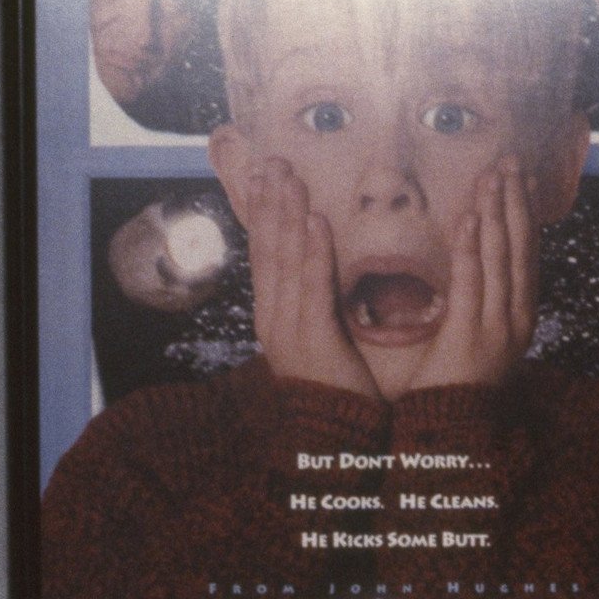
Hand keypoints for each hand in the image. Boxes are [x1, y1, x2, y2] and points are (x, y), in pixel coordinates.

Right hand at [244, 156, 379, 398]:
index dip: (263, 212)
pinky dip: (314, 252)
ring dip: (287, 214)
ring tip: (290, 176)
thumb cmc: (333, 386)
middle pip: (268, 249)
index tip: (265, 174)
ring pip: (286, 260)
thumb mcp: (318, 336)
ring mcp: (289, 328)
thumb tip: (316, 269)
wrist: (335, 438)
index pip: (265, 254)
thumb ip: (313, 302)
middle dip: (269, 202)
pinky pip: (313, 287)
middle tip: (272, 161)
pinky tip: (316, 221)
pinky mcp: (313, 339)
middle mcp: (274, 317)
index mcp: (274, 315)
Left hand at [407, 155, 537, 393]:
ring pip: (501, 258)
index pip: (525, 255)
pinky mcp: (470, 334)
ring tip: (494, 175)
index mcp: (519, 318)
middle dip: (515, 201)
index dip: (524, 214)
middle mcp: (516, 318)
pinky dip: (473, 247)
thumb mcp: (479, 344)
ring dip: (497, 212)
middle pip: (520, 248)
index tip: (520, 179)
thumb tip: (476, 276)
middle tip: (510, 161)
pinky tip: (474, 217)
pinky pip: (472, 282)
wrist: (452, 433)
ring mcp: (497, 327)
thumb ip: (481, 309)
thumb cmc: (457, 390)